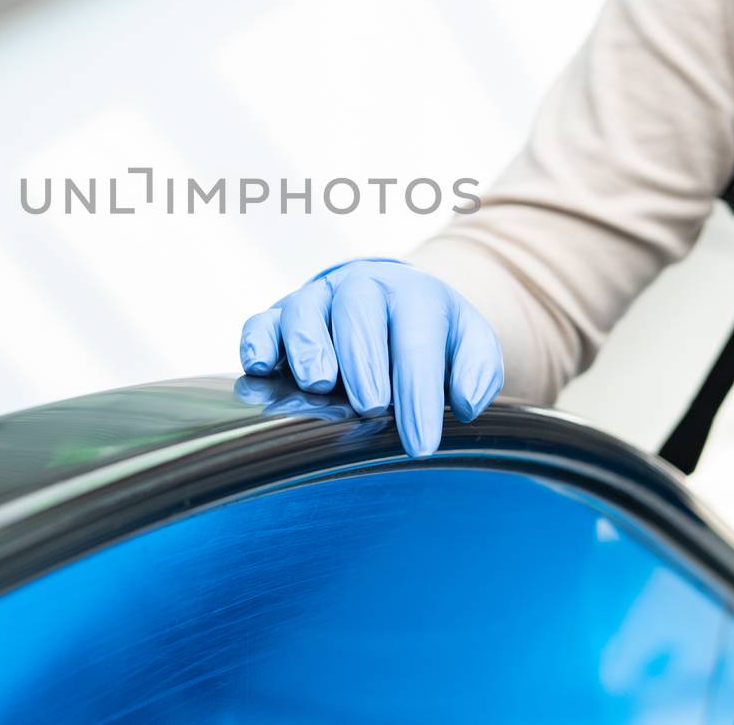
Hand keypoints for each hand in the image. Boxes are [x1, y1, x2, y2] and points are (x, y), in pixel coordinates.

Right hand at [238, 258, 502, 456]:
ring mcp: (315, 300)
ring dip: (309, 346)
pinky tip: (259, 369)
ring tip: (318, 382)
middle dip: (363, 360)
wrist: (390, 299)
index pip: (416, 340)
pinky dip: (256, 343)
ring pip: (304, 312)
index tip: (421, 443)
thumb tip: (465, 402)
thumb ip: (477, 369)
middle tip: (372, 406)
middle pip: (357, 313)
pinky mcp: (277, 317)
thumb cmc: (429, 335)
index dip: (418, 392)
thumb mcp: (468, 343)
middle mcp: (360, 289)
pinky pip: (260, 323)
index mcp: (412, 295)